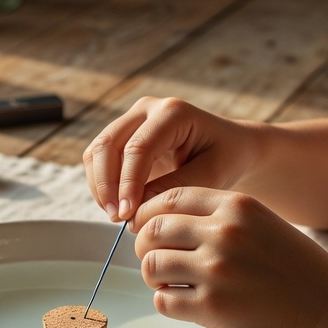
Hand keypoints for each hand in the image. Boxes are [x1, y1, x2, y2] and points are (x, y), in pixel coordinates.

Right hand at [83, 96, 252, 222]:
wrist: (230, 148)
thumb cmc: (226, 158)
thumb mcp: (212, 175)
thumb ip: (175, 188)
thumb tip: (136, 210)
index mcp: (173, 112)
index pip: (138, 147)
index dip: (128, 183)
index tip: (127, 214)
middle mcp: (147, 110)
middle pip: (108, 144)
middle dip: (106, 185)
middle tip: (117, 218)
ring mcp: (132, 121)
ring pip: (97, 151)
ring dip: (100, 186)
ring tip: (117, 216)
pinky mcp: (124, 137)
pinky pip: (99, 159)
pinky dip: (102, 185)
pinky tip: (118, 207)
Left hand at [132, 186, 327, 327]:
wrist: (324, 309)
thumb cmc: (291, 266)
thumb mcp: (260, 222)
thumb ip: (216, 215)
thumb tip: (158, 218)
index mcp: (236, 206)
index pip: (169, 197)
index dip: (148, 212)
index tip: (148, 227)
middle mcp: (224, 233)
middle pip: (152, 230)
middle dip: (144, 245)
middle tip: (154, 257)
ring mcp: (216, 271)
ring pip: (151, 265)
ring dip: (154, 275)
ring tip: (170, 281)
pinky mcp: (211, 308)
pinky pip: (163, 300)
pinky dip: (167, 301)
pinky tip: (184, 301)